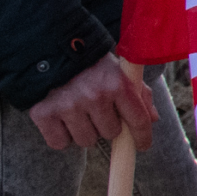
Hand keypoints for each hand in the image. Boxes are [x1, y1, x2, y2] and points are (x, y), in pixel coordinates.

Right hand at [30, 55, 154, 152]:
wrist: (47, 50)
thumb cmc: (89, 63)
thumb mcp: (117, 70)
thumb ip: (137, 93)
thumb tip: (152, 118)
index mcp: (117, 83)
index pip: (138, 119)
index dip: (142, 136)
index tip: (143, 145)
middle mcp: (94, 96)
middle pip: (110, 133)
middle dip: (106, 125)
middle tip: (96, 110)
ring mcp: (68, 106)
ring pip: (86, 141)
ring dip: (84, 132)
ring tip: (77, 112)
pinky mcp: (44, 114)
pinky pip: (59, 143)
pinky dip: (60, 136)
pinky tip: (60, 119)